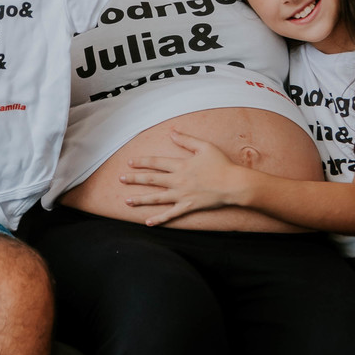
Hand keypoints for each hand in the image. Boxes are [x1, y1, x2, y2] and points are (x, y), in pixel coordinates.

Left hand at [119, 130, 248, 225]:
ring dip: (140, 200)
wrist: (233, 184)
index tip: (130, 162)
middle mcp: (178, 181)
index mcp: (181, 166)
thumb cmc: (221, 164)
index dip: (141, 162)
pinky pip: (170, 214)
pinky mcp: (188, 206)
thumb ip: (187, 140)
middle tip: (120, 179)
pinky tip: (147, 222)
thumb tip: (172, 133)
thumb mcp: (205, 147)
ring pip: (156, 198)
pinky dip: (159, 219)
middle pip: (151, 180)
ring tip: (127, 201)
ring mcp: (181, 195)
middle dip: (134, 179)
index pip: (156, 163)